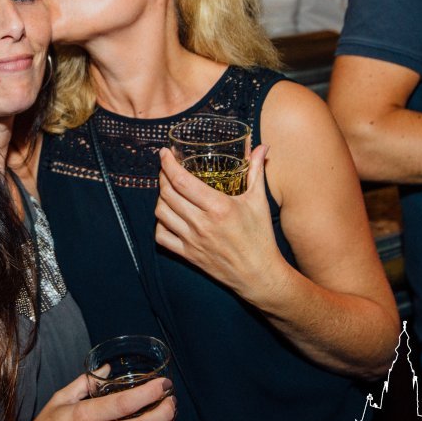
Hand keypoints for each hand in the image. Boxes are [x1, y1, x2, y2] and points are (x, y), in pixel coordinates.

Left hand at [155, 144, 287, 297]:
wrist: (259, 274)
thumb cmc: (260, 236)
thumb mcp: (259, 201)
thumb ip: (256, 171)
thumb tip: (261, 146)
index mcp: (218, 207)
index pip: (181, 180)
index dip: (168, 164)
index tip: (164, 153)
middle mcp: (202, 224)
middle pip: (167, 194)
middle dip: (162, 177)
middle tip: (166, 169)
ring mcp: (192, 240)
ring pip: (161, 213)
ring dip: (160, 198)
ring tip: (167, 190)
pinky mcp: (188, 255)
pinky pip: (162, 237)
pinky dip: (160, 224)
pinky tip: (168, 216)